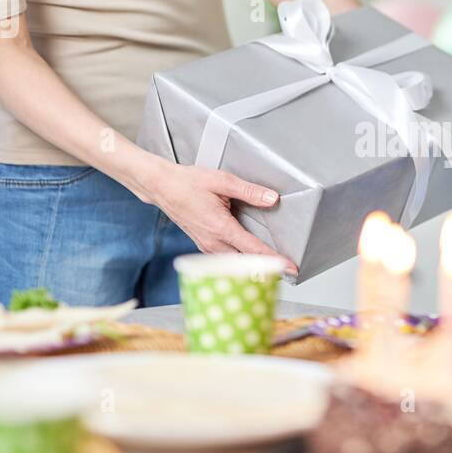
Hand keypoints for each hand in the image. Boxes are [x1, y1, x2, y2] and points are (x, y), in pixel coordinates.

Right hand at [147, 161, 297, 274]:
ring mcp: (207, 246)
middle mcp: (213, 241)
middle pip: (245, 264)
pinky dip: (239, 263)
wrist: (161, 187)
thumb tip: (271, 198)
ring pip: (234, 265)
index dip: (273, 260)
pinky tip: (249, 260)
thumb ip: (249, 191)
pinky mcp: (203, 245)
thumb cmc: (187, 183)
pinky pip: (224, 260)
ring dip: (252, 268)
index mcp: (221, 227)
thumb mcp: (222, 181)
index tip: (290, 268)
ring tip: (273, 269)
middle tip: (287, 271)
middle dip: (266, 269)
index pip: (253, 249)